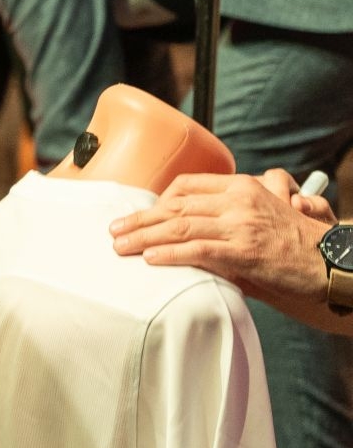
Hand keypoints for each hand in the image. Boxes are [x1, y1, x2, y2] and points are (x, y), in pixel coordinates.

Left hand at [110, 170, 335, 306]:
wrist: (331, 261)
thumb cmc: (296, 244)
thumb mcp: (261, 219)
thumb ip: (227, 221)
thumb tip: (191, 238)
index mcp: (241, 187)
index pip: (187, 186)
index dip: (159, 201)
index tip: (142, 214)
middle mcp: (238, 200)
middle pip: (176, 207)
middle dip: (141, 219)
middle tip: (115, 230)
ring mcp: (240, 224)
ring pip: (180, 227)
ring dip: (144, 237)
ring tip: (121, 246)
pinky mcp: (244, 250)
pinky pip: (198, 250)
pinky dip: (170, 254)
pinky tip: (150, 258)